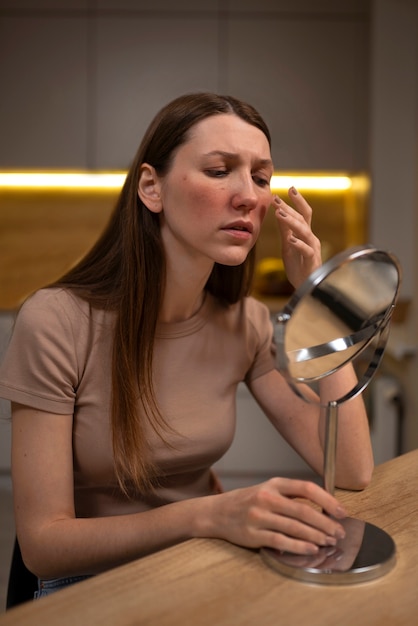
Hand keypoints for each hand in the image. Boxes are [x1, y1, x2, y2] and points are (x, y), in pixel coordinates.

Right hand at [209, 477, 346, 555]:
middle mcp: (266, 498)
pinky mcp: (253, 534)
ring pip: (294, 527)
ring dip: (316, 536)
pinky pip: (281, 541)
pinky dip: (299, 546)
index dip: (327, 500)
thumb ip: (291, 496)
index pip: (306, 488)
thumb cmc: (248, 501)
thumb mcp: (268, 490)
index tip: (341, 512)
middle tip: (339, 532)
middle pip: (303, 510)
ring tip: (329, 542)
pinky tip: (311, 549)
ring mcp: (259, 516)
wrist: (217, 512)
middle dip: (326, 523)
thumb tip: (323, 507)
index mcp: (274, 484)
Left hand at [274, 188, 321, 288]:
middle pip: (304, 219)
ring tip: (279, 214)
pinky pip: (306, 251)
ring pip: (305, 232)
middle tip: (277, 198)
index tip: (288, 189)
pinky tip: (291, 239)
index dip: (297, 201)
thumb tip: (278, 212)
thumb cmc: (298, 266)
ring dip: (292, 222)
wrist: (305, 287)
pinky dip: (299, 244)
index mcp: (306, 234)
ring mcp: (313, 250)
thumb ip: (285, 230)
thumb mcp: (288, 245)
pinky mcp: (311, 262)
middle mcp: (311, 239)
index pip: (304, 213)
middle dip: (290, 207)